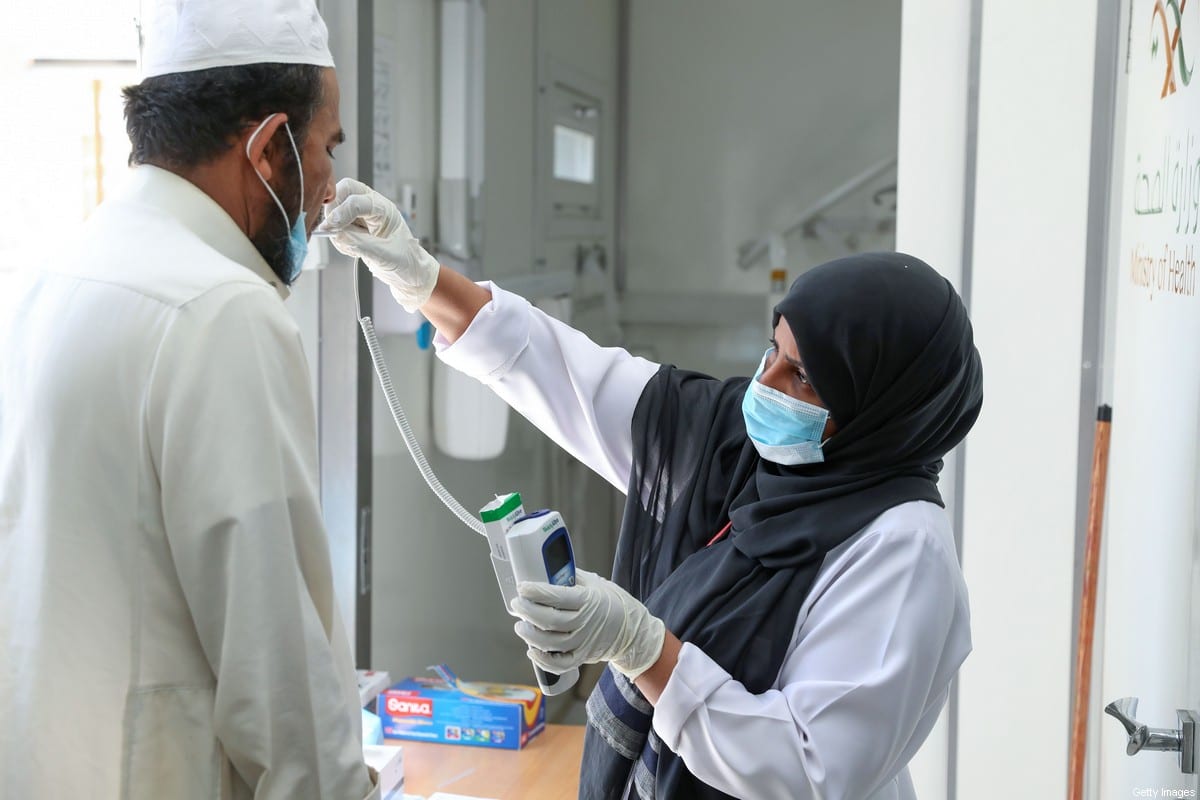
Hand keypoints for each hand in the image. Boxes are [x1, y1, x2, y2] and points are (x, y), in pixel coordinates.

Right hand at [322, 178, 439, 311]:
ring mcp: (363, 215)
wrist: (409, 273)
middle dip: (334, 207)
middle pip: (346, 190)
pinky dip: (336, 235)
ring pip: (338, 205)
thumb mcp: (385, 256)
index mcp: (385, 210)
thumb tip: (337, 234)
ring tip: (349, 247)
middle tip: (330, 228)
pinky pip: (337, 223)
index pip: (357, 201)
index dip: (342, 213)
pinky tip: (350, 248)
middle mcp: (373, 207)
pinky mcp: (356, 226)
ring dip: (334, 225)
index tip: (331, 228)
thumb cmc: (406, 262)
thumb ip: (360, 244)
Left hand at [510, 569, 665, 680]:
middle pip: (550, 621)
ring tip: (520, 625)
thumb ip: (570, 577)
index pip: (557, 596)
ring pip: (551, 644)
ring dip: (530, 635)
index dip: (537, 592)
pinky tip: (531, 650)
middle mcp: (585, 622)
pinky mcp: (581, 657)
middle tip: (517, 603)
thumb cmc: (609, 602)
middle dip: (528, 612)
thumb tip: (544, 568)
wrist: (631, 630)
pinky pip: (560, 664)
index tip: (523, 586)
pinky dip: (543, 660)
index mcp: (588, 600)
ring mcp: (583, 642)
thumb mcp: (593, 583)